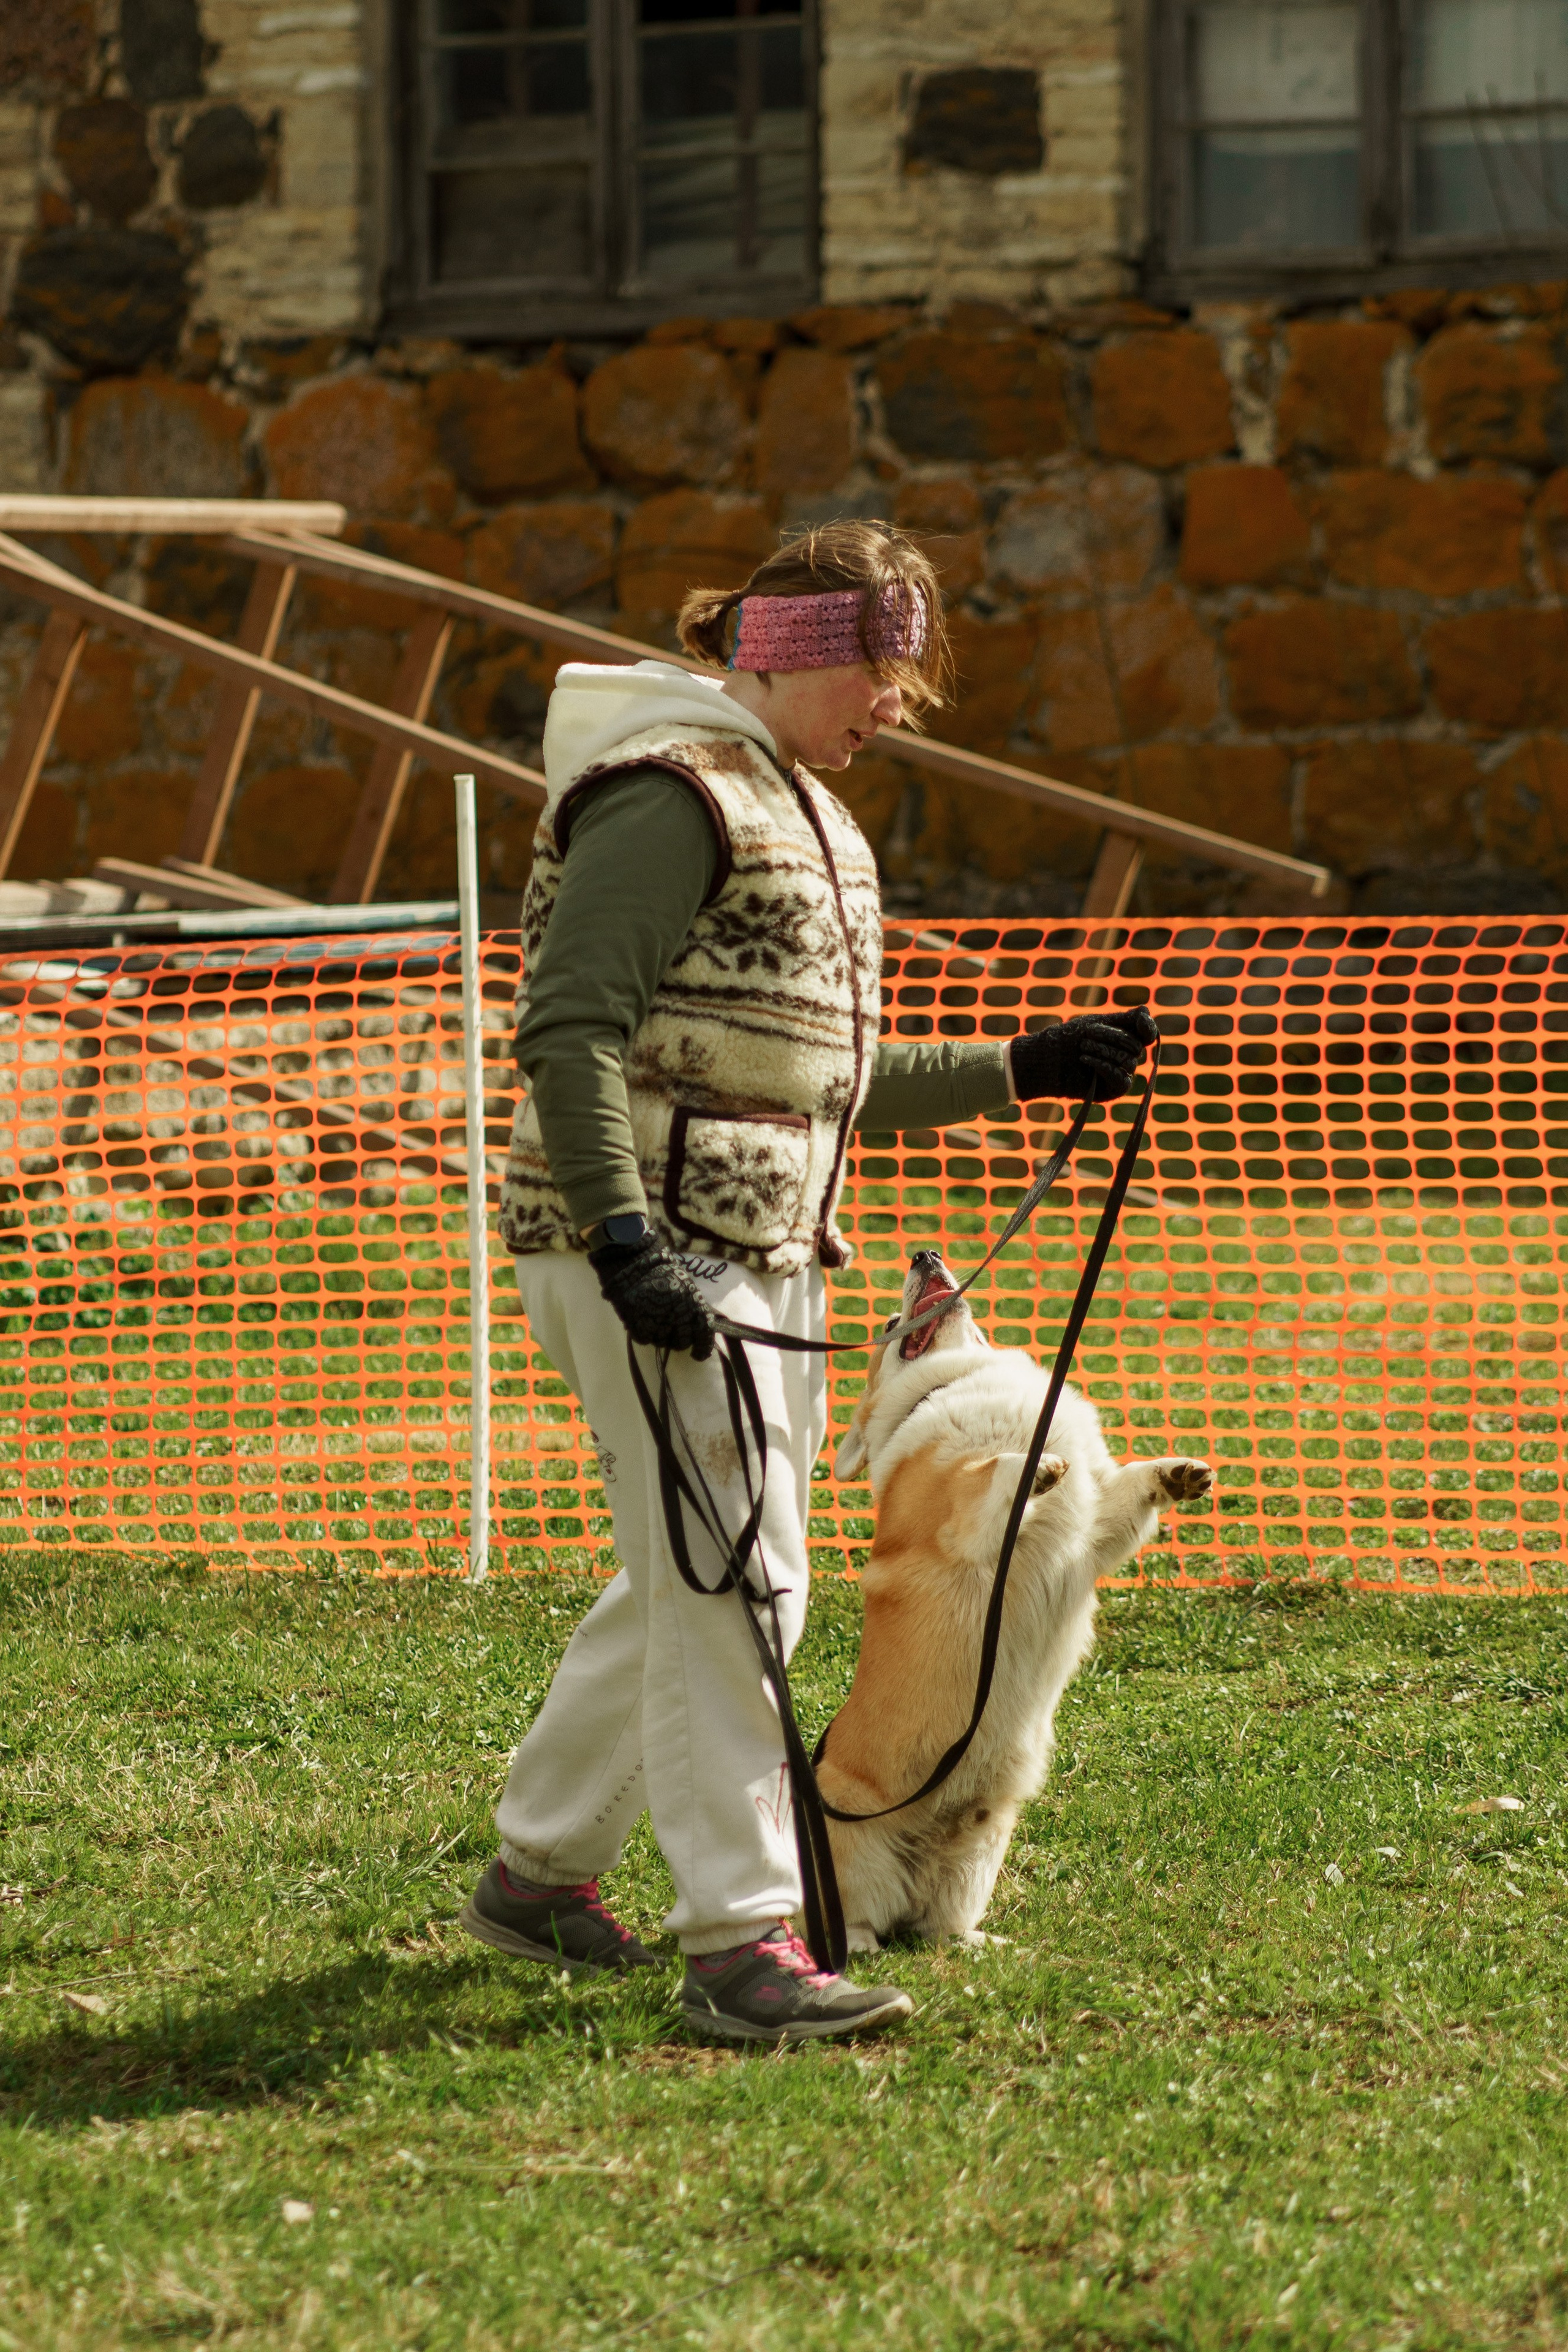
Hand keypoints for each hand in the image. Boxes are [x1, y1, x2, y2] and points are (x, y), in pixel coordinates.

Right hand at [588, 1231, 716, 1358]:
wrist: (633, 1261)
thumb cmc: (660, 1269)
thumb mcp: (684, 1285)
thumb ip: (692, 1307)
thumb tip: (696, 1328)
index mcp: (693, 1304)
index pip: (704, 1334)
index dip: (703, 1348)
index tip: (699, 1354)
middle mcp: (678, 1316)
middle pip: (682, 1342)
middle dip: (679, 1340)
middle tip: (672, 1333)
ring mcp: (658, 1322)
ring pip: (663, 1342)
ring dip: (661, 1336)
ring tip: (655, 1321)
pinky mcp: (638, 1325)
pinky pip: (645, 1338)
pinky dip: (644, 1333)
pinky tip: (642, 1320)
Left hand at [1010, 1006, 1157, 1103]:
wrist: (1046, 1060)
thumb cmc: (1069, 1039)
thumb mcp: (1096, 1023)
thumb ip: (1123, 1019)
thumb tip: (1147, 1009)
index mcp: (1125, 1038)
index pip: (1148, 1033)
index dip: (1148, 1027)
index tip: (1140, 1020)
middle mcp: (1127, 1057)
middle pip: (1137, 1046)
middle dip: (1112, 1037)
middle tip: (1086, 1036)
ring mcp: (1121, 1074)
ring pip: (1129, 1062)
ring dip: (1103, 1051)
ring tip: (1081, 1048)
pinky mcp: (1113, 1090)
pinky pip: (1122, 1079)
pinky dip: (1104, 1067)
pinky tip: (1085, 1061)